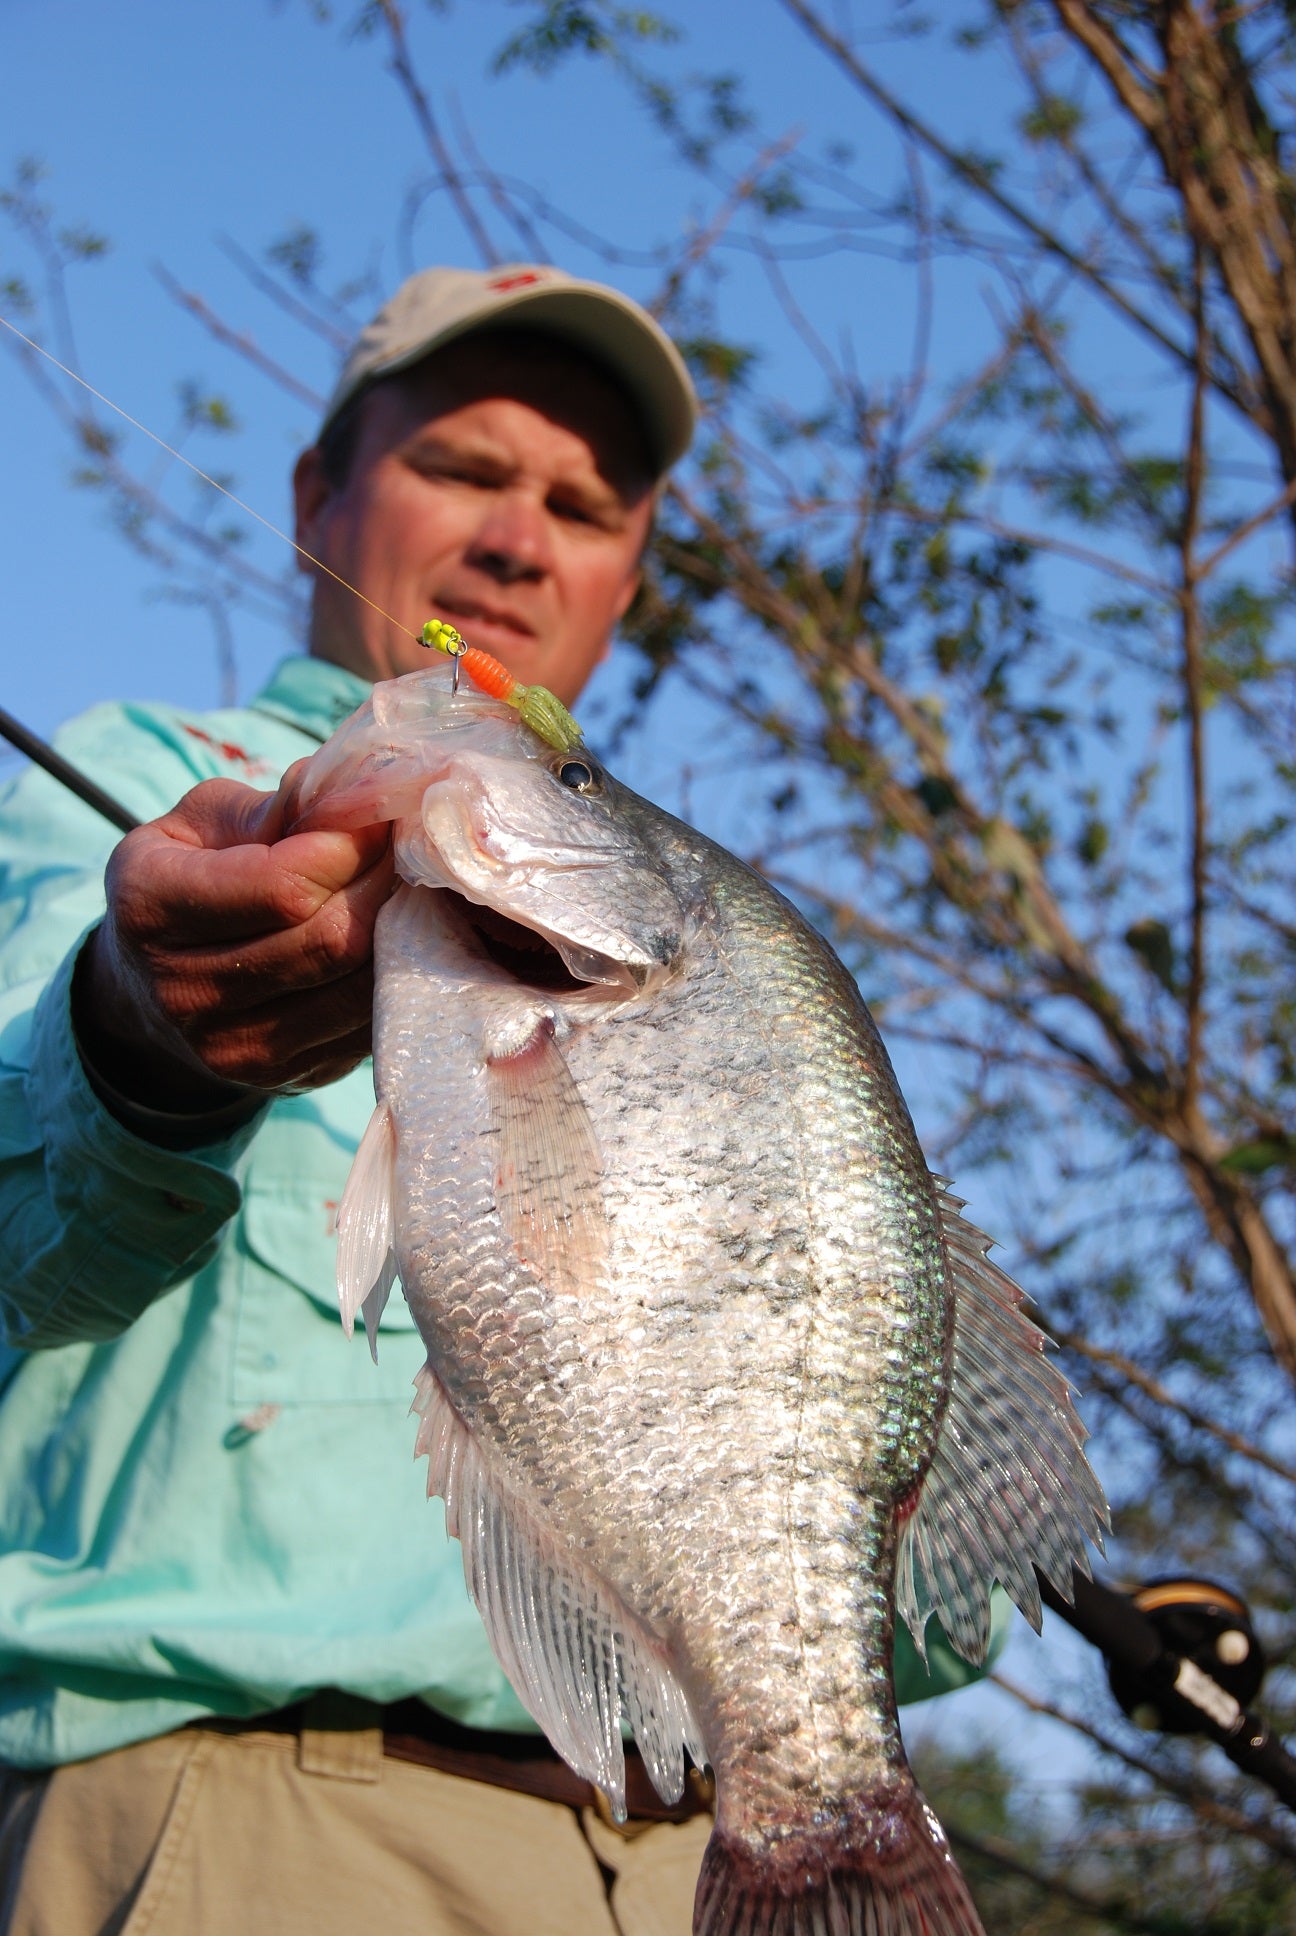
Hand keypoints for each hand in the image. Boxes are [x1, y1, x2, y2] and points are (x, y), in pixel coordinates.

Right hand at [76, 767, 394, 1109]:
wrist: (150, 993)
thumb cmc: (187, 880)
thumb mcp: (198, 824)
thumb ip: (270, 809)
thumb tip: (354, 796)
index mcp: (151, 908)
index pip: (283, 886)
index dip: (351, 846)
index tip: (384, 813)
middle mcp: (185, 990)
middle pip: (330, 942)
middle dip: (387, 884)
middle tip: (414, 847)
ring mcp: (236, 1048)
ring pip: (358, 989)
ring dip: (405, 932)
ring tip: (417, 887)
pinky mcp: (285, 1077)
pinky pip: (367, 1025)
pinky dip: (399, 977)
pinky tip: (407, 937)